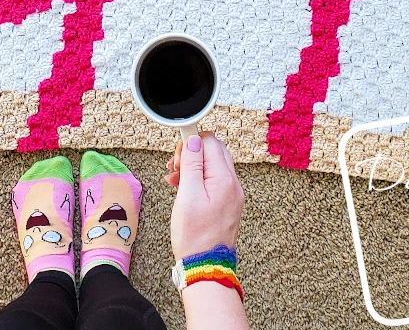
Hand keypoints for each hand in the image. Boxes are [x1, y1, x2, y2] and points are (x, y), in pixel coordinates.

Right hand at [167, 132, 244, 259]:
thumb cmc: (195, 236)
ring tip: (176, 178)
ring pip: (213, 165)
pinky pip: (214, 180)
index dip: (191, 142)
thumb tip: (193, 140)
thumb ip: (191, 164)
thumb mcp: (187, 195)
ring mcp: (232, 195)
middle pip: (214, 151)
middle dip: (192, 153)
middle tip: (175, 166)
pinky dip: (199, 179)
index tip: (176, 152)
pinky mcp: (227, 204)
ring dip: (193, 166)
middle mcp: (233, 185)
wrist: (205, 267)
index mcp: (224, 179)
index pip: (210, 142)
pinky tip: (185, 188)